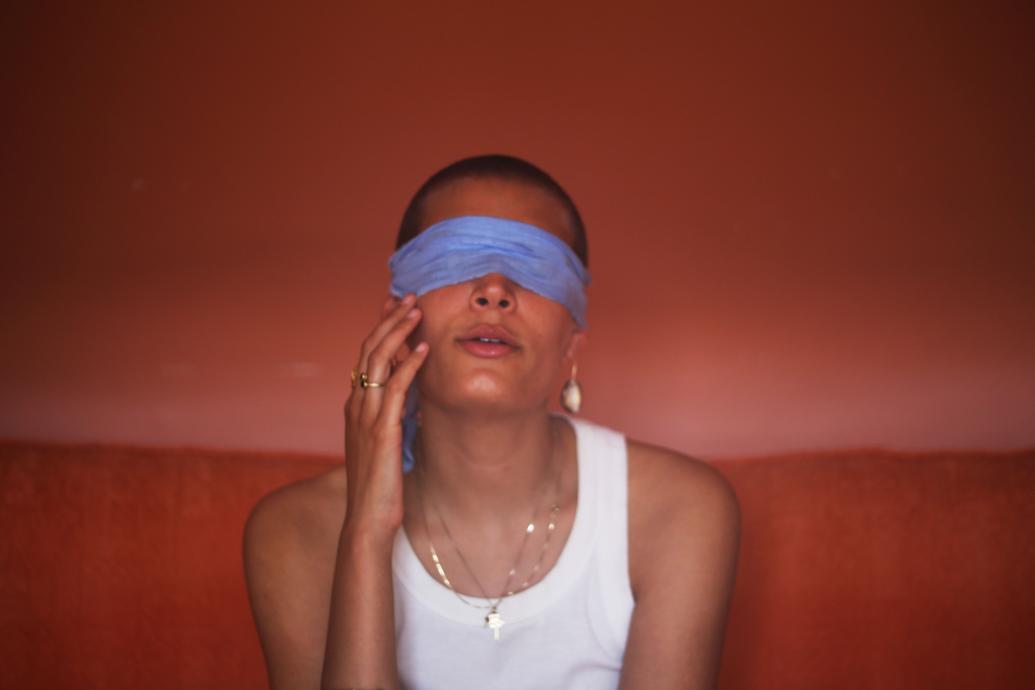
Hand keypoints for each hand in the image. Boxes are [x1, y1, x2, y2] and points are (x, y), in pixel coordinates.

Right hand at [343, 293, 428, 541]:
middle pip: (368, 350)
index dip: (379, 329)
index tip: (395, 307)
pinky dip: (409, 365)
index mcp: (356, 407)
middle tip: (407, 296)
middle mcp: (356, 405)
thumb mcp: (386, 444)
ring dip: (398, 332)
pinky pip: (396, 389)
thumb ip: (395, 419)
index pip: (365, 357)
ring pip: (378, 361)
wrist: (368, 519)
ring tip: (416, 310)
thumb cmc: (380, 486)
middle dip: (388, 320)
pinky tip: (424, 349)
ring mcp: (366, 416)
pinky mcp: (382, 430)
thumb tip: (414, 402)